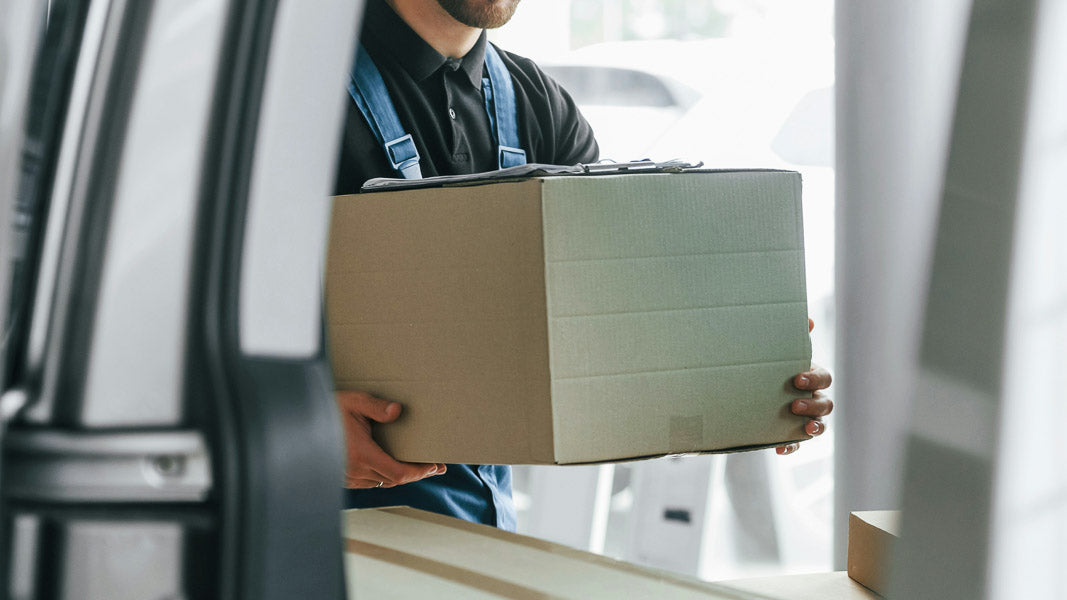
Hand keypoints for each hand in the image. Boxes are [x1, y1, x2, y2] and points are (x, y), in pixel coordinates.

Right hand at [336, 391, 445, 487]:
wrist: (299, 424)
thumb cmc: (326, 410)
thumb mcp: (353, 401)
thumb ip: (377, 406)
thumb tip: (397, 410)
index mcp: (362, 455)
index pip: (399, 473)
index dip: (420, 472)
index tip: (435, 466)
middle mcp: (355, 471)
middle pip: (394, 480)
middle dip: (416, 474)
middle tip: (435, 467)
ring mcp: (348, 477)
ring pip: (382, 483)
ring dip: (400, 476)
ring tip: (417, 467)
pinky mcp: (342, 478)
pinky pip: (368, 483)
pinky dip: (383, 477)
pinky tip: (390, 467)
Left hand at [777, 318, 833, 454]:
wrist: (743, 389)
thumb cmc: (767, 365)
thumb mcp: (775, 351)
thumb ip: (790, 336)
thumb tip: (809, 319)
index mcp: (810, 376)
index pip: (823, 377)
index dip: (814, 378)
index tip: (797, 379)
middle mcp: (811, 397)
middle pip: (826, 404)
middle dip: (814, 404)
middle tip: (795, 404)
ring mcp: (803, 417)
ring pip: (819, 424)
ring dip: (814, 426)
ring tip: (805, 428)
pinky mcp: (790, 433)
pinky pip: (797, 443)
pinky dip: (791, 446)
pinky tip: (780, 448)